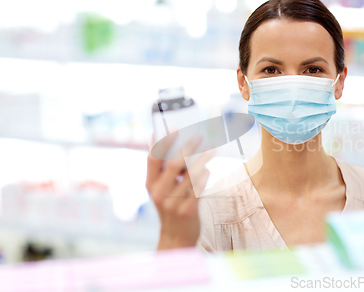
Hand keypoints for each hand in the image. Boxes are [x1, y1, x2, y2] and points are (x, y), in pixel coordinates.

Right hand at [146, 134, 212, 249]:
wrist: (176, 237)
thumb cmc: (169, 207)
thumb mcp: (159, 189)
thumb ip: (161, 169)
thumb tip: (158, 139)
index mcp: (150, 185)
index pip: (152, 159)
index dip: (163, 141)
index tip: (175, 128)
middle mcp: (159, 193)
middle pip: (173, 164)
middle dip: (188, 147)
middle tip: (199, 136)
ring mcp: (173, 202)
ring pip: (190, 175)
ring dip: (202, 159)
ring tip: (211, 149)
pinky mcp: (188, 210)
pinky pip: (199, 188)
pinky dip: (204, 176)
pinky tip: (207, 169)